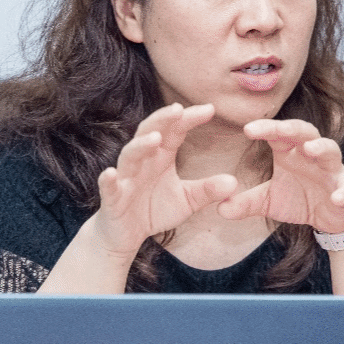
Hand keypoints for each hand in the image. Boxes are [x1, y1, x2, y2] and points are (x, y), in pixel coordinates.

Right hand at [93, 103, 237, 254]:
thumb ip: (207, 190)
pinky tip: (110, 173)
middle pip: (149, 133)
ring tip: (154, 139)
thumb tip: (234, 182)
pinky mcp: (112, 198)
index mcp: (160, 157)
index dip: (189, 119)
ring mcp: (125, 178)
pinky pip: (109, 186)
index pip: (174, 131)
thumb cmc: (154, 210)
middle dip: (162, 120)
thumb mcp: (187, 200)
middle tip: (178, 109)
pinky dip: (108, 179)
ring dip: (140, 146)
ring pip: (130, 156)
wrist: (126, 234)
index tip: (210, 109)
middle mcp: (142, 162)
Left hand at [217, 118, 343, 232]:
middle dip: (290, 128)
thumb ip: (246, 202)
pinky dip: (343, 191)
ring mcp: (331, 171)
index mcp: (290, 152)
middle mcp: (312, 155)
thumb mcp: (269, 202)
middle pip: (304, 132)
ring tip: (310, 150)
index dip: (266, 128)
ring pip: (330, 151)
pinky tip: (337, 197)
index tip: (247, 128)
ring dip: (321, 149)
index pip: (278, 134)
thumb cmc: (300, 199)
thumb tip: (219, 208)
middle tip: (275, 128)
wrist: (333, 217)